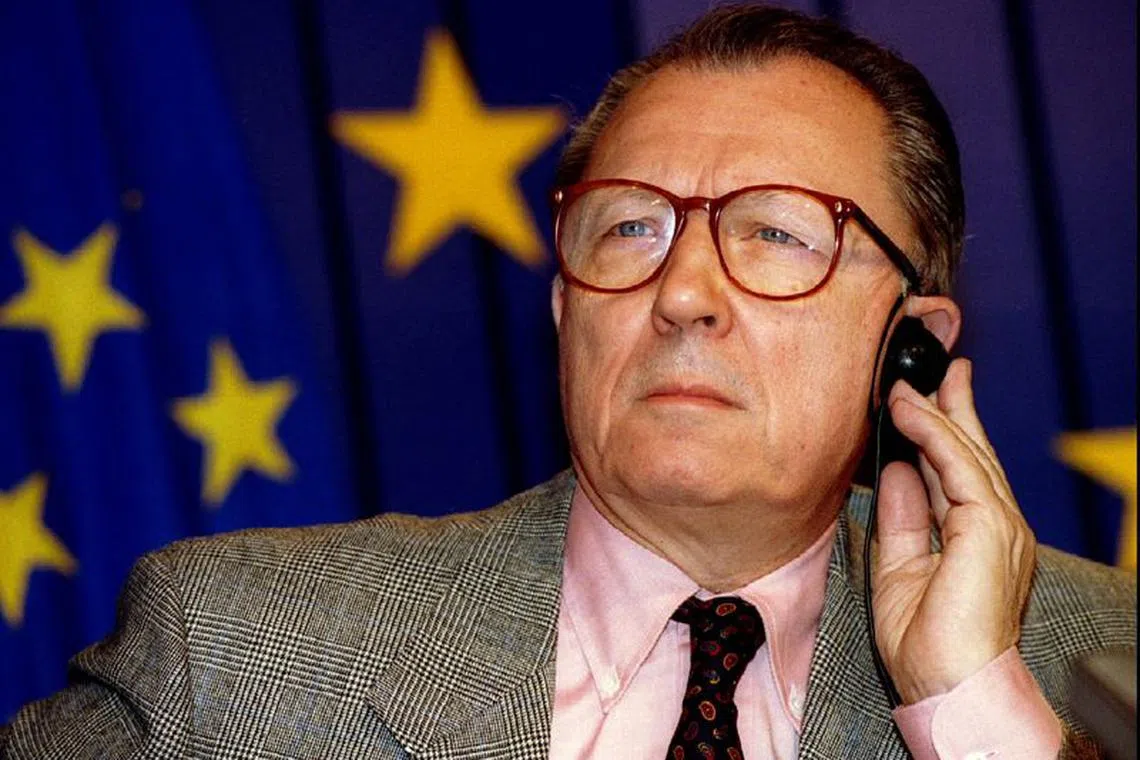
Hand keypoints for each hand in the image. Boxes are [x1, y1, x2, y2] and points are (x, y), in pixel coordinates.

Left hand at [872, 357, 1036, 703]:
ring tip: (906, 381)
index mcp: (976, 537)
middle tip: (935, 369)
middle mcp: (995, 526)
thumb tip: (895, 472)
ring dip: (935, 411)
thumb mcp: (901, 567)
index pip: (958, 472)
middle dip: (951, 407)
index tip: (917, 401)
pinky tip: (907, 410)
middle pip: (971, 452)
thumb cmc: (927, 645)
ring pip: (965, 452)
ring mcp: (999, 525)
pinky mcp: (990, 527)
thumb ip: (902, 517)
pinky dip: (931, 433)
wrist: (949, 685)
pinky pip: (957, 465)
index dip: (939, 433)